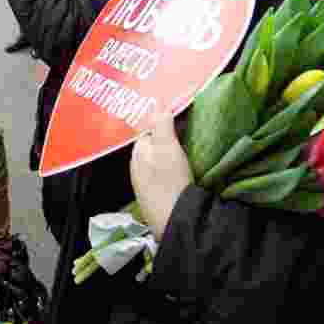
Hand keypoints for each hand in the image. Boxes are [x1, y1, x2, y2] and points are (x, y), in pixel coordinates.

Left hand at [130, 114, 192, 238]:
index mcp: (138, 153)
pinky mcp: (153, 199)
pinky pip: (161, 179)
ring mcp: (143, 186)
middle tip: (187, 137)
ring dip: (167, 158)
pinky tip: (182, 176)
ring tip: (186, 155)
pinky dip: (170, 173)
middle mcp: (136, 168)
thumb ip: (160, 124)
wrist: (175, 220)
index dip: (164, 125)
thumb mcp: (167, 147)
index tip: (182, 123)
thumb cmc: (170, 180)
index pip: (148, 132)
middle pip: (152, 148)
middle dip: (165, 141)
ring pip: (156, 164)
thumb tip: (156, 103)